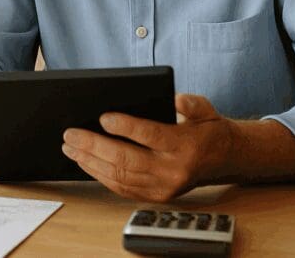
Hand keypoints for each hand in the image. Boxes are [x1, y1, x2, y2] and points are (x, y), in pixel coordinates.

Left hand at [61, 93, 235, 201]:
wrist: (224, 159)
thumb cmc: (207, 129)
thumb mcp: (205, 109)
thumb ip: (190, 103)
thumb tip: (174, 98)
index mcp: (185, 145)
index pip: (150, 135)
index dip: (125, 126)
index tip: (103, 117)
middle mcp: (174, 169)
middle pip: (127, 159)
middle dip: (94, 146)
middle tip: (71, 134)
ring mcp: (164, 187)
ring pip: (121, 176)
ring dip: (91, 162)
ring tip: (70, 147)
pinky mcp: (157, 196)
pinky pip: (123, 188)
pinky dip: (101, 176)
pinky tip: (85, 163)